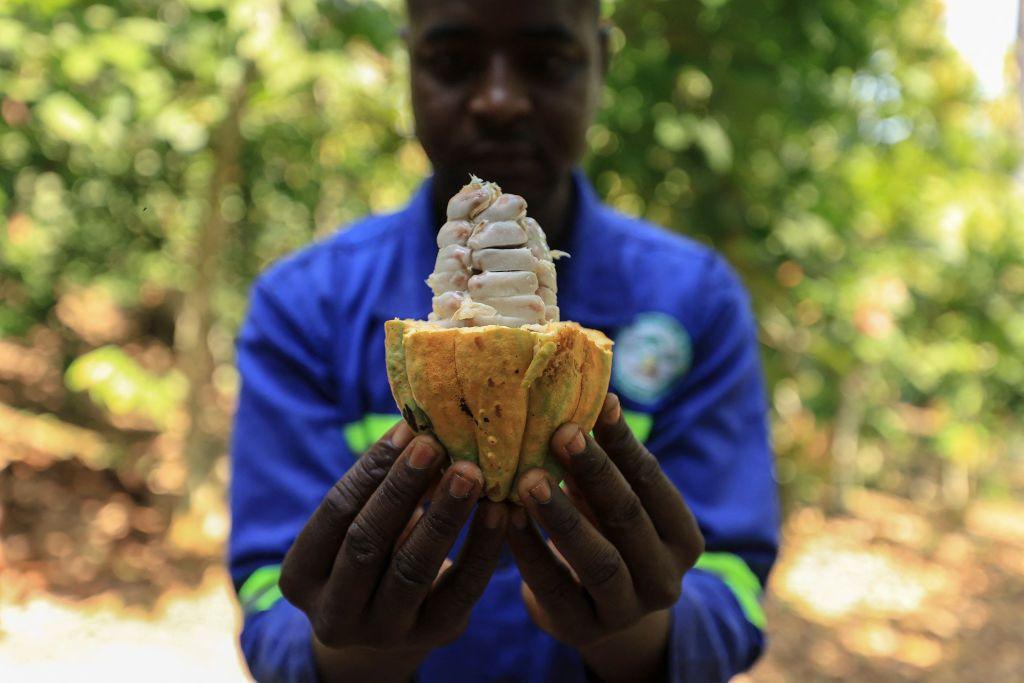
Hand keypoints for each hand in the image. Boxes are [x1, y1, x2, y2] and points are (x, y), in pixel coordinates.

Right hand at [279, 421, 507, 682]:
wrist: (389, 623)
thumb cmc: (371, 551)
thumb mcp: (359, 523)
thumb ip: (377, 486)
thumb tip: (420, 421)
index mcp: (301, 577)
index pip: (334, 512)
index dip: (371, 469)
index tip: (408, 428)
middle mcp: (334, 614)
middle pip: (367, 542)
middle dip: (402, 489)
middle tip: (436, 444)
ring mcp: (383, 632)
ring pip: (413, 569)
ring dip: (445, 515)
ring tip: (472, 472)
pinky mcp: (434, 635)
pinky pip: (463, 590)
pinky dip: (483, 546)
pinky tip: (501, 510)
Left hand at [506, 394, 703, 681]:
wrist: (597, 609)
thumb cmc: (604, 533)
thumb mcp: (614, 500)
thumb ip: (606, 460)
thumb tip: (591, 388)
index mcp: (682, 537)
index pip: (654, 482)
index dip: (625, 443)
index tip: (598, 403)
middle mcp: (666, 578)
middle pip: (629, 518)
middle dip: (595, 473)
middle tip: (560, 434)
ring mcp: (627, 610)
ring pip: (598, 561)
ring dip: (562, 517)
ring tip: (527, 480)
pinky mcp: (583, 630)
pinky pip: (554, 588)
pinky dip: (529, 551)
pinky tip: (504, 518)